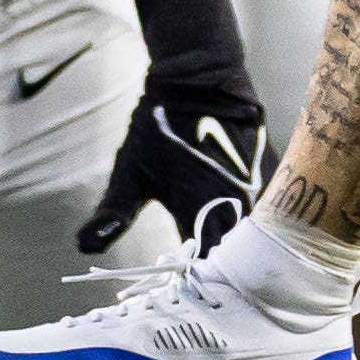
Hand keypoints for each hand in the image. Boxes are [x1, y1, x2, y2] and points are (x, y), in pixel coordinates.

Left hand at [77, 79, 271, 259]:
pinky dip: (259, 223)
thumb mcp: (129, 173)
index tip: (183, 282)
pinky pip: (272, 212)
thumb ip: (111, 216)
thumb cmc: (159, 126)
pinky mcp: (275, 173)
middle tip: (201, 268)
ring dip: (242, 246)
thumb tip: (84, 247)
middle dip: (221, 267)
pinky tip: (244, 221)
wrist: (201, 77)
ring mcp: (261, 187)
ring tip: (224, 248)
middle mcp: (237, 203)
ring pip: (258, 236)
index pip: (205, 266)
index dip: (195, 278)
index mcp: (199, 209)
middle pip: (236, 256)